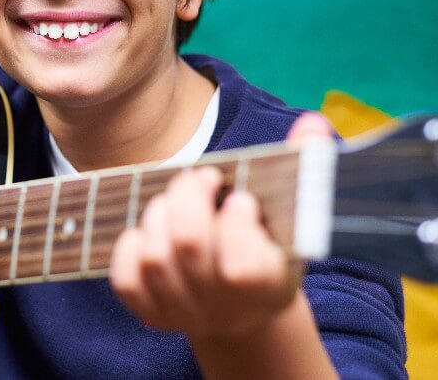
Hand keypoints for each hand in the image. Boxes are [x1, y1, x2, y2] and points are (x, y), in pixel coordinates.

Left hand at [109, 112, 331, 340]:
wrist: (242, 309)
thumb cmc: (270, 247)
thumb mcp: (294, 215)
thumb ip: (304, 166)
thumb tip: (312, 123)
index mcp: (268, 287)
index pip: (242, 266)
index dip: (236, 222)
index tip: (241, 199)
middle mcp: (225, 310)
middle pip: (190, 245)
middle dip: (189, 195)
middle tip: (201, 178)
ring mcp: (185, 314)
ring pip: (155, 257)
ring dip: (161, 212)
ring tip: (178, 199)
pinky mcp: (151, 314)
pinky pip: (125, 277)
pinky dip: (131, 243)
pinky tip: (152, 228)